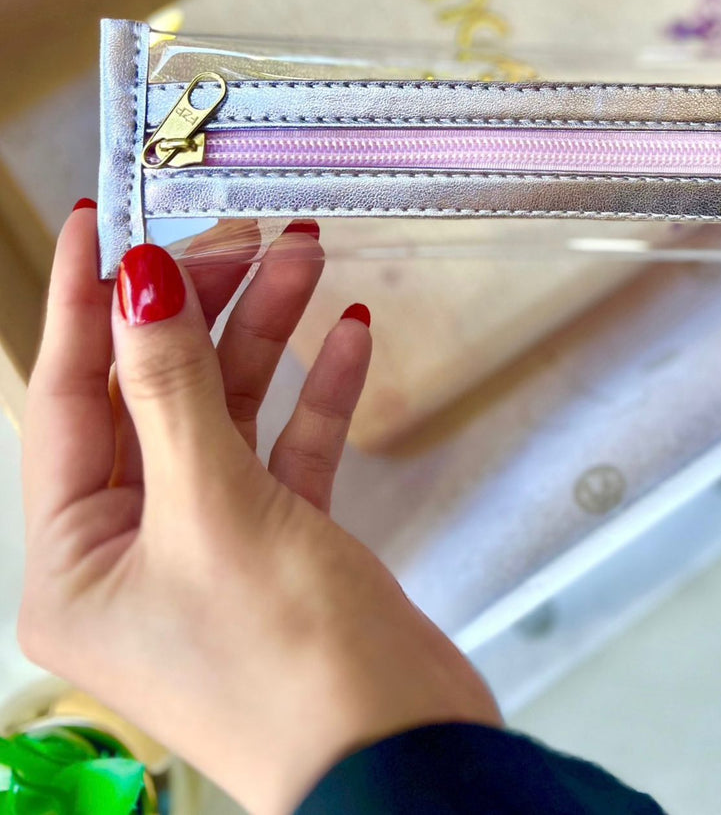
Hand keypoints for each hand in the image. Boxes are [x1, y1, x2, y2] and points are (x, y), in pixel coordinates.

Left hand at [18, 210, 500, 814]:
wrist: (400, 753)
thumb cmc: (287, 659)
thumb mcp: (214, 508)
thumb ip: (173, 389)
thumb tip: (140, 281)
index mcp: (77, 556)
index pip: (68, 399)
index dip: (86, 302)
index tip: (106, 219)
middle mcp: (133, 548)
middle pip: (158, 396)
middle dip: (204, 310)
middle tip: (248, 236)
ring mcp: (213, 544)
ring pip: (230, 413)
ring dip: (268, 336)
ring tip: (307, 258)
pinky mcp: (284, 543)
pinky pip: (289, 450)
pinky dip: (317, 393)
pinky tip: (350, 337)